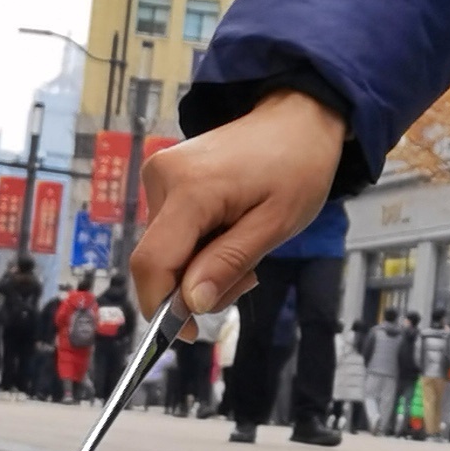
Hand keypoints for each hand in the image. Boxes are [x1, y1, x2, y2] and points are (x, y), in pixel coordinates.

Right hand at [133, 89, 345, 315]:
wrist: (297, 118)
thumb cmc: (297, 167)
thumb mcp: (275, 224)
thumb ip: (228, 263)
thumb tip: (190, 304)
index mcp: (190, 189)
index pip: (152, 263)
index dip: (162, 307)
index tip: (188, 332)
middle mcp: (162, 178)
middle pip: (159, 260)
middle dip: (196, 285)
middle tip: (247, 279)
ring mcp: (159, 174)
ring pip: (166, 249)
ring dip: (201, 266)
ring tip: (245, 249)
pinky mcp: (164, 176)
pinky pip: (171, 230)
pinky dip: (198, 245)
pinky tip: (230, 232)